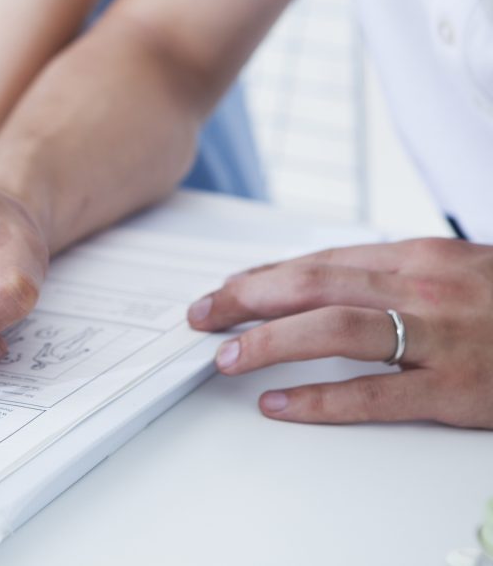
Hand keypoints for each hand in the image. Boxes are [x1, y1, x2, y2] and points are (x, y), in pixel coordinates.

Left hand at [187, 238, 492, 427]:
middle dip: (247, 297)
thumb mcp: (452, 270)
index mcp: (417, 256)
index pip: (319, 260)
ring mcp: (441, 336)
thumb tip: (320, 284)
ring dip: (270, 340)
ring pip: (335, 329)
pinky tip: (279, 404)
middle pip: (313, 284)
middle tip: (201, 314)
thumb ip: (390, 274)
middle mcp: (423, 287)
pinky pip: (377, 394)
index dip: (263, 275)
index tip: (224, 289)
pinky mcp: (457, 389)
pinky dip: (321, 400)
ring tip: (225, 355)